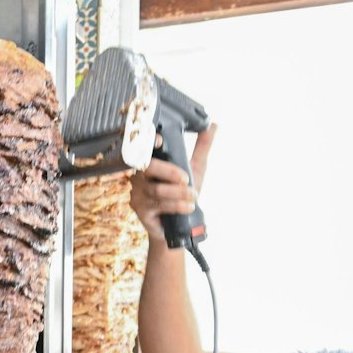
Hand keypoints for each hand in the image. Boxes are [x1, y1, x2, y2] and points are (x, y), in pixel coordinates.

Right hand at [127, 123, 218, 239]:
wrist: (177, 227)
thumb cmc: (182, 195)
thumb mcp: (195, 169)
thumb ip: (202, 147)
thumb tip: (214, 125)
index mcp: (150, 162)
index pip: (144, 148)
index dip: (149, 143)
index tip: (160, 140)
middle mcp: (140, 175)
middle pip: (148, 168)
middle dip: (168, 172)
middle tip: (186, 179)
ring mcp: (138, 193)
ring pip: (156, 189)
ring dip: (178, 193)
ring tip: (193, 196)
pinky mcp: (140, 209)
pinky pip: (158, 205)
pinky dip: (176, 206)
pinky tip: (188, 207)